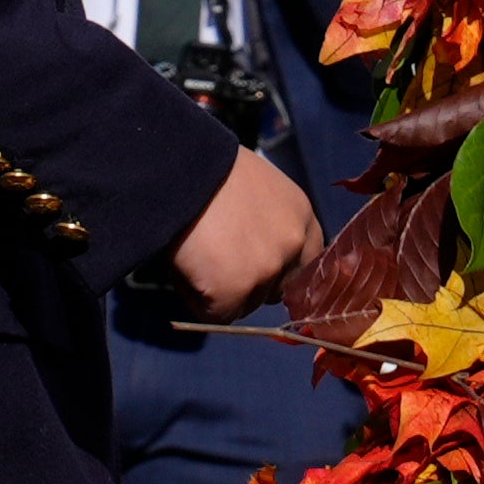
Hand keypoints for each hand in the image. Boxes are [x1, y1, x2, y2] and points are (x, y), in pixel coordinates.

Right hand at [168, 147, 317, 316]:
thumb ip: (269, 223)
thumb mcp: (257, 189)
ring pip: (247, 304)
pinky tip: (187, 268)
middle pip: (279, 290)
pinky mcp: (235, 290)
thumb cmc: (207, 171)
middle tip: (220, 261)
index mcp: (301, 215)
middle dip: (252, 284)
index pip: (306, 263)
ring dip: (223, 291)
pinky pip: (217, 315)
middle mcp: (292, 245)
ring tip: (199, 256)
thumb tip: (257, 254)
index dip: (279, 269)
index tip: (256, 267)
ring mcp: (267, 270)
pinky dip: (198, 299)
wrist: (177, 168)